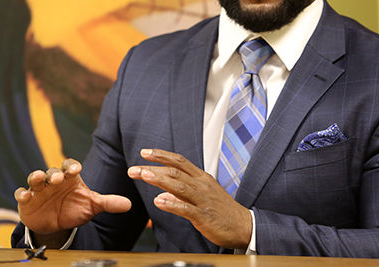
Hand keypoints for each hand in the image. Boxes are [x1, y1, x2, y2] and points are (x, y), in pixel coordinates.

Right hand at [14, 159, 131, 238]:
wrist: (57, 223)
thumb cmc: (75, 208)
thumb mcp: (92, 206)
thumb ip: (108, 203)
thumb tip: (129, 204)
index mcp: (69, 177)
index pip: (70, 166)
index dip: (72, 166)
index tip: (76, 169)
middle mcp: (53, 180)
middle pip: (52, 172)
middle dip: (55, 174)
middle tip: (58, 178)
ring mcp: (39, 189)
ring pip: (35, 179)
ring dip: (36, 177)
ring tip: (38, 178)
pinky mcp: (27, 201)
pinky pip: (22, 194)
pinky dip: (21, 194)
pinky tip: (24, 196)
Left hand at [127, 149, 251, 249]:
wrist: (244, 225)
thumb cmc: (222, 210)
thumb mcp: (202, 195)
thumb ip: (181, 192)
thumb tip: (161, 193)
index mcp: (201, 177)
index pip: (179, 161)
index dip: (161, 155)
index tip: (145, 152)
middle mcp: (201, 185)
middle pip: (175, 171)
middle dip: (152, 168)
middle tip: (134, 169)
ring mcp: (203, 200)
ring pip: (179, 186)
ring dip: (159, 180)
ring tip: (144, 176)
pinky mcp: (204, 216)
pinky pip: (186, 208)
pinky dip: (171, 204)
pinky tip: (158, 202)